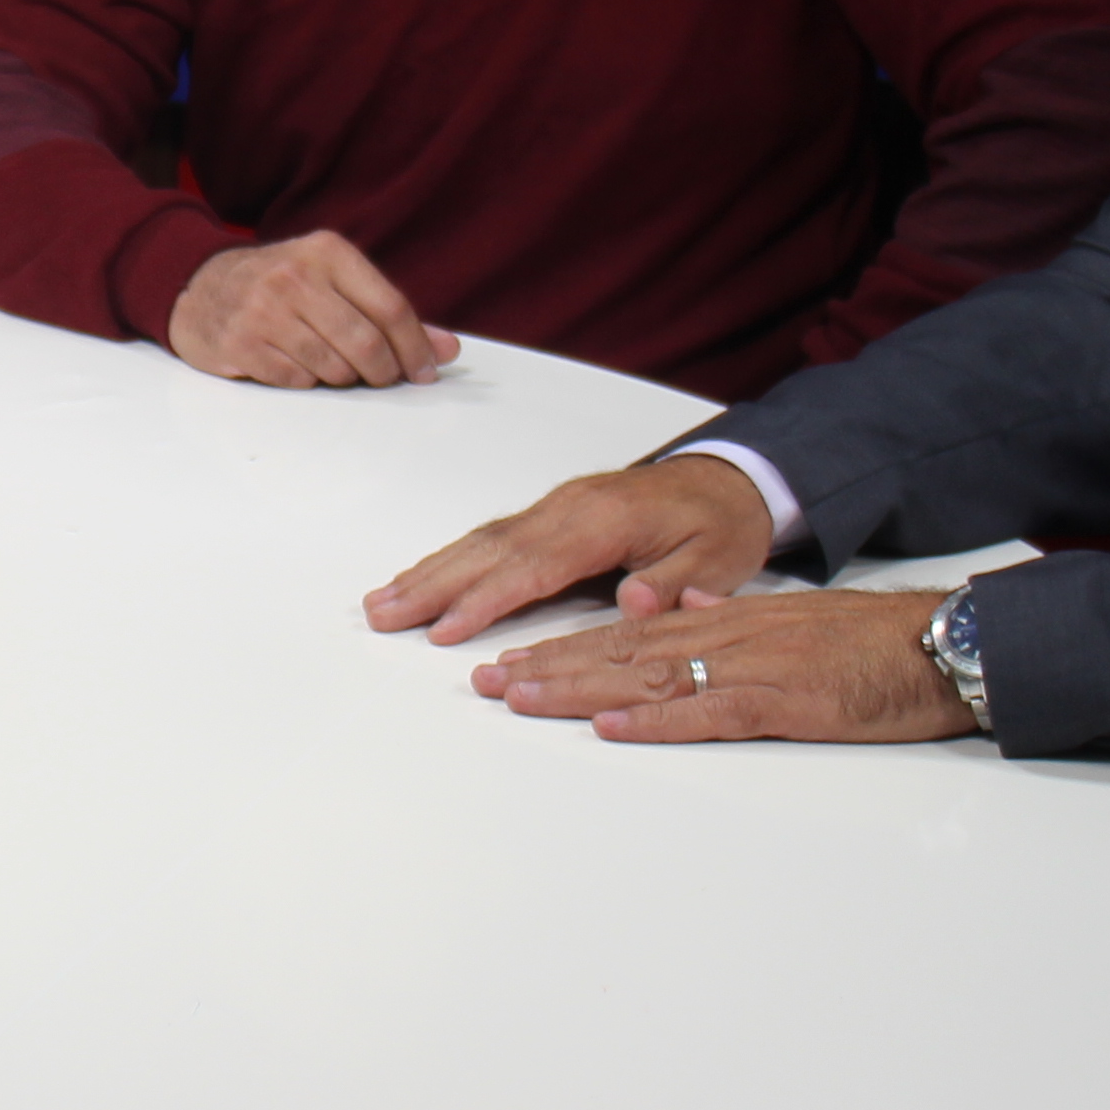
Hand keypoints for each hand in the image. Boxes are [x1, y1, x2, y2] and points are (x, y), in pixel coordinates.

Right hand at [170, 230, 458, 387]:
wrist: (198, 287)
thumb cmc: (280, 288)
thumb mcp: (333, 283)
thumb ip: (389, 315)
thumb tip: (447, 349)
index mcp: (328, 252)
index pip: (390, 307)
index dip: (415, 346)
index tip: (425, 372)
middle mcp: (295, 276)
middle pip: (365, 342)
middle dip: (382, 371)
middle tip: (382, 379)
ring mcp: (263, 309)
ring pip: (332, 366)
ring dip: (341, 377)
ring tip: (330, 365)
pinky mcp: (240, 342)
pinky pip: (296, 380)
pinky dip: (305, 381)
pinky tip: (295, 364)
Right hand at [364, 455, 777, 646]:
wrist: (727, 480)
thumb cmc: (720, 524)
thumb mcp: (717, 561)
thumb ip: (675, 585)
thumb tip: (635, 605)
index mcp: (606, 520)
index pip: (534, 566)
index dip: (486, 600)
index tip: (444, 630)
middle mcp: (569, 508)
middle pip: (490, 549)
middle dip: (433, 585)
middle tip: (383, 615)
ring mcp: (555, 506)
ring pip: (482, 540)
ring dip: (430, 572)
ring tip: (382, 602)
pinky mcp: (550, 512)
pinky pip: (492, 535)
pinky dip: (451, 558)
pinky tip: (423, 578)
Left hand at [475, 586, 973, 745]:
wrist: (943, 644)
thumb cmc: (874, 646)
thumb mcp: (793, 628)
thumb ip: (733, 625)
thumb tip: (683, 621)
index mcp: (727, 622)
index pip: (628, 633)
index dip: (566, 647)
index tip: (513, 660)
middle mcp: (727, 637)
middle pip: (620, 652)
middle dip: (548, 666)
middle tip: (486, 681)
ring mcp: (753, 668)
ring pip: (647, 677)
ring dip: (579, 688)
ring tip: (520, 697)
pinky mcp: (785, 703)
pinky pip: (709, 712)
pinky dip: (656, 721)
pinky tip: (612, 727)